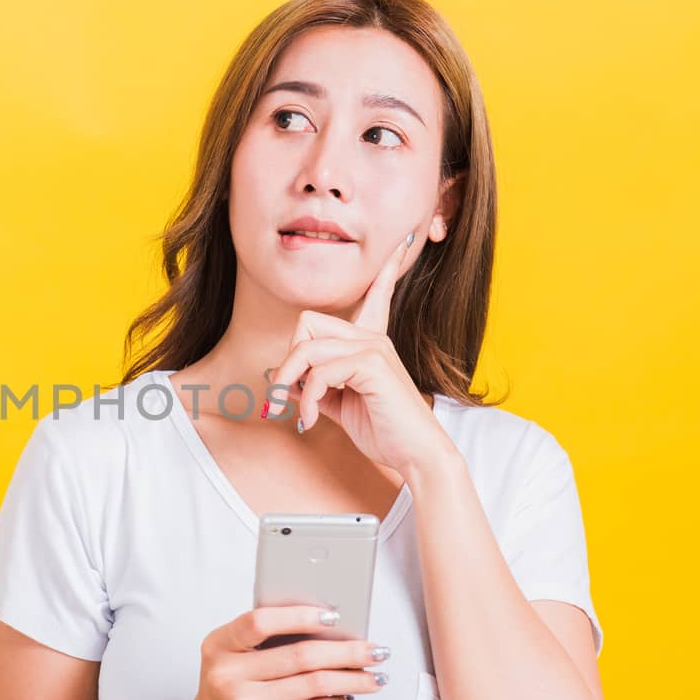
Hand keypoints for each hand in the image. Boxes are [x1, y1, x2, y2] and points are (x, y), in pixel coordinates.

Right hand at [178, 605, 390, 699]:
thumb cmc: (228, 694)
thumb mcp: (231, 660)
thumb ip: (265, 642)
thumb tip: (331, 630)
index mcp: (218, 646)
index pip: (259, 622)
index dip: (299, 615)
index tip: (334, 615)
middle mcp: (228, 675)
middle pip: (300, 655)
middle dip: (347, 651)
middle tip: (375, 650)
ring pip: (314, 683)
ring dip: (352, 679)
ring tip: (374, 676)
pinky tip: (348, 698)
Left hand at [263, 229, 450, 478]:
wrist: (416, 456)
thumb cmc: (384, 432)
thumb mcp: (341, 406)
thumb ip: (317, 387)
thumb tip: (287, 380)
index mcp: (370, 343)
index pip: (376, 297)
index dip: (387, 272)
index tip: (405, 243)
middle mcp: (373, 338)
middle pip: (308, 324)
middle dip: (287, 361)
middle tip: (283, 396)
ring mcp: (374, 348)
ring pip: (307, 348)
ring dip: (290, 384)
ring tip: (295, 412)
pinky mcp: (373, 364)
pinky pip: (320, 372)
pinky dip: (306, 399)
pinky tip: (311, 420)